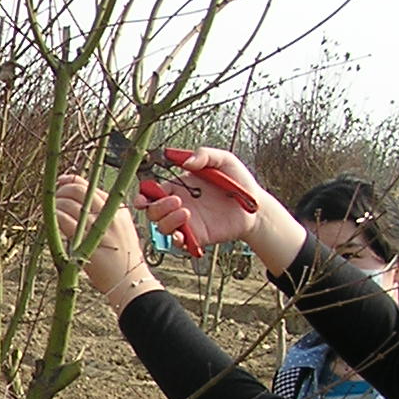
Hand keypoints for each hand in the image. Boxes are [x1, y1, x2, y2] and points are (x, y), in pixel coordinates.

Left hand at [56, 173, 152, 302]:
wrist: (130, 282)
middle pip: (79, 190)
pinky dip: (55, 218)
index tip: (60, 183)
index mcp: (118, 209)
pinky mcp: (89, 243)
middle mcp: (111, 214)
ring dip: (55, 206)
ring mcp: (100, 228)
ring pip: (70, 204)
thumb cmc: (123, 259)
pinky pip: (65, 222)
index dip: (71, 181)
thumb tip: (79, 203)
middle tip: (52, 199)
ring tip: (50, 212)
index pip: (91, 186)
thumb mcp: (120, 230)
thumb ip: (105, 215)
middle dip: (61, 191)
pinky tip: (51, 222)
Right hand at [147, 148, 266, 248]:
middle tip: (177, 201)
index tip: (143, 196)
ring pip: (161, 226)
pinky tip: (184, 233)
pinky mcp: (196, 237)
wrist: (256, 207)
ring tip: (187, 213)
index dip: (142, 195)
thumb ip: (204, 155)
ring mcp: (186, 222)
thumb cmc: (239, 182)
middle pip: (152, 210)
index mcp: (179, 186)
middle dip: (157, 207)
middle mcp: (179, 205)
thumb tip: (186, 162)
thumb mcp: (224, 160)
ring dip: (168, 221)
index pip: (151, 191)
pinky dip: (176, 240)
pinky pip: (177, 243)